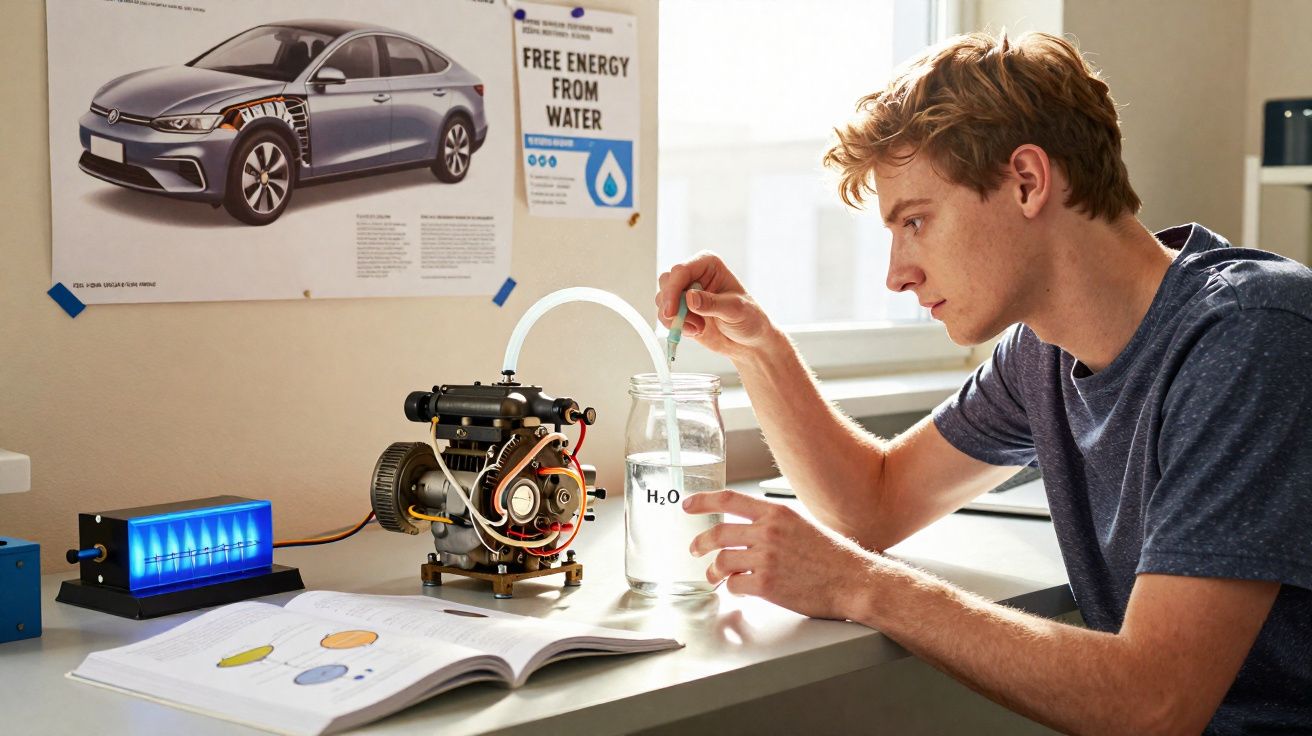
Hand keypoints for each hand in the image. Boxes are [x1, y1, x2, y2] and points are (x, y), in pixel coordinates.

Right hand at [655, 252, 777, 361]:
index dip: (673, 290)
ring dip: (675, 318)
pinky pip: (665, 316)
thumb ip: (712, 303)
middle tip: (689, 323)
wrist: (748, 341)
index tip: (672, 312)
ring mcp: (685, 293)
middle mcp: (694, 275)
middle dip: (672, 305)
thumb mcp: (735, 310)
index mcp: (708, 264)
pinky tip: (694, 331)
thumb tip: (689, 298)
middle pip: (667, 282)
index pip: (681, 271)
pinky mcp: (680, 310)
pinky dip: (675, 326)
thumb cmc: (749, 318)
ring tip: (698, 328)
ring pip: (662, 300)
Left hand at [685, 490, 880, 619]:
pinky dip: (733, 588)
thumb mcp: (802, 526)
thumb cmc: (833, 557)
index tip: (687, 505)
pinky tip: (741, 590)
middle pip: (719, 533)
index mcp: (777, 513)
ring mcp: (766, 559)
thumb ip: (773, 525)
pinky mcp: (766, 585)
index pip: (730, 499)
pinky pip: (735, 585)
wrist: (854, 581)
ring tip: (715, 576)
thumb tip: (748, 531)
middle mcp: (768, 532)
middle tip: (694, 549)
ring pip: (722, 561)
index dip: (704, 501)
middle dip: (700, 542)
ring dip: (714, 570)